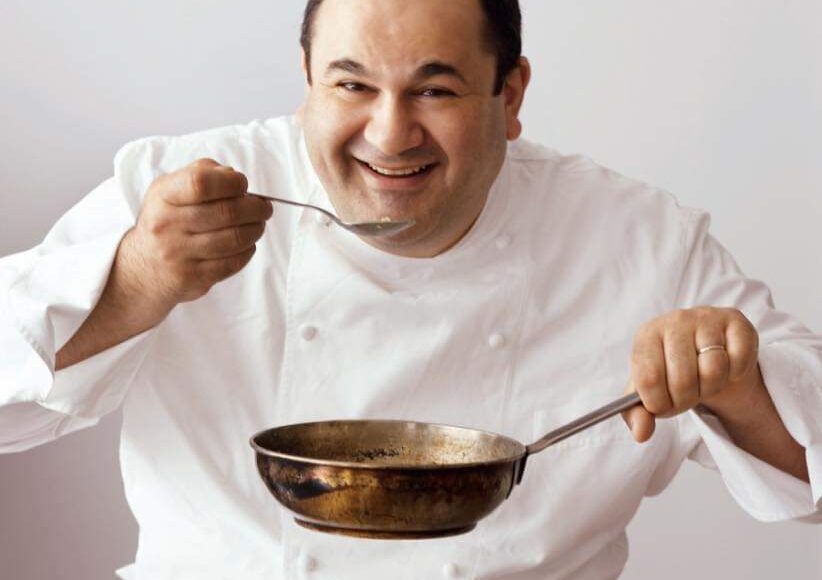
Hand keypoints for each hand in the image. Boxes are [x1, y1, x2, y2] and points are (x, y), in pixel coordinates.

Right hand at [122, 158, 272, 309]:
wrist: (142, 268)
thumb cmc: (166, 220)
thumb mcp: (171, 189)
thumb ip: (202, 173)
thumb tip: (233, 175)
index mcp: (163, 196)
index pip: (200, 182)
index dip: (231, 182)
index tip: (242, 185)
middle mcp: (166, 225)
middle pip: (226, 212)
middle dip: (255, 208)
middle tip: (264, 208)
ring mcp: (178, 254)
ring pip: (234, 239)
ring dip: (255, 230)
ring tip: (258, 225)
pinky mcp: (192, 277)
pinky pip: (232, 263)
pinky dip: (247, 251)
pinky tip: (246, 244)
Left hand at [622, 307, 759, 441]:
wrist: (706, 354)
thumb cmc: (672, 373)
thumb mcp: (649, 391)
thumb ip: (637, 413)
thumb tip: (640, 434)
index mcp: (646, 335)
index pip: (648, 378)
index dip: (659, 404)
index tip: (664, 406)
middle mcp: (674, 320)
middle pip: (682, 378)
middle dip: (686, 400)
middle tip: (688, 396)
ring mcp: (706, 317)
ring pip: (713, 369)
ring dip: (711, 388)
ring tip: (705, 382)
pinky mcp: (735, 320)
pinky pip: (739, 358)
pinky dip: (735, 373)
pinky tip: (726, 368)